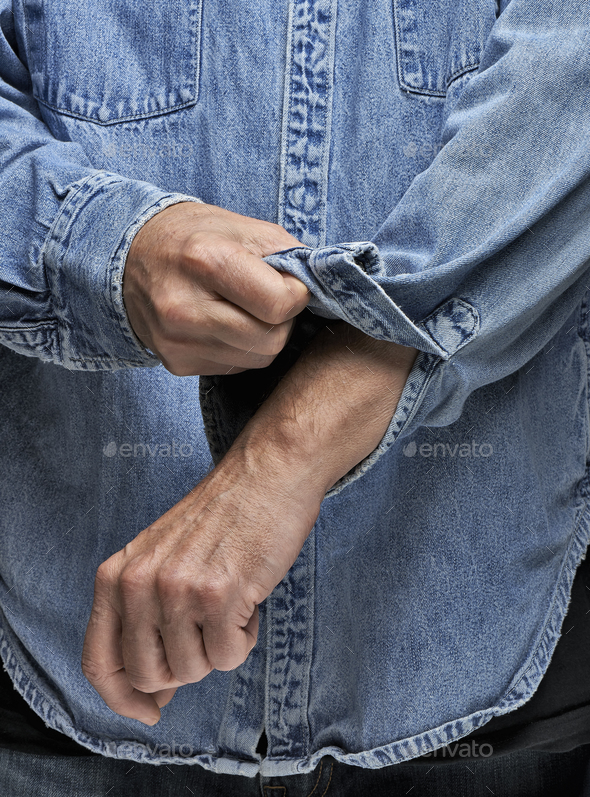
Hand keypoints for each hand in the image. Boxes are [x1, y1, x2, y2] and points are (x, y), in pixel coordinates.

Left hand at [81, 442, 322, 724]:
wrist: (264, 475)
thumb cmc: (219, 519)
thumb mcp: (159, 559)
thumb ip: (144, 619)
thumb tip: (154, 694)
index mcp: (116, 575)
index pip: (100, 663)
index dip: (122, 700)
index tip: (149, 711)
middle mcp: (139, 584)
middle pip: (150, 676)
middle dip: (184, 666)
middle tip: (207, 630)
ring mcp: (179, 590)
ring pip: (194, 670)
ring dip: (218, 646)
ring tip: (229, 602)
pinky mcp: (221, 595)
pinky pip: (229, 657)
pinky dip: (244, 637)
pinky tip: (248, 599)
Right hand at [123, 202, 308, 374]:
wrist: (128, 257)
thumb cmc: (193, 236)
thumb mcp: (241, 226)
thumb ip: (287, 253)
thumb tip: (322, 285)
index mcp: (204, 260)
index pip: (278, 304)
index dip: (295, 295)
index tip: (288, 282)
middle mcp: (185, 307)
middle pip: (270, 339)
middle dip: (281, 319)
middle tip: (268, 298)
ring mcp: (177, 341)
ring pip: (257, 358)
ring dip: (263, 336)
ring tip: (243, 308)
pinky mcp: (175, 363)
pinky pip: (234, 367)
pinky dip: (240, 348)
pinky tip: (222, 323)